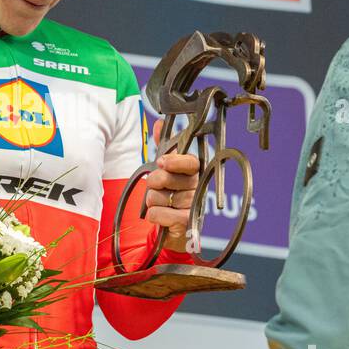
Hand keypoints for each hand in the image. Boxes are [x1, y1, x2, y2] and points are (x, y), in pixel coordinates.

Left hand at [144, 119, 200, 251]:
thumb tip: (159, 123)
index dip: (174, 161)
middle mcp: (196, 186)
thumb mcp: (165, 167)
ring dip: (152, 201)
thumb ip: (163, 145)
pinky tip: (162, 215)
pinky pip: (158, 214)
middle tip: (156, 187)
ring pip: (157, 197)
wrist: (173, 225)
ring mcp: (192, 204)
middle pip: (166, 178)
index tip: (161, 162)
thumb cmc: (170, 193)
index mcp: (193, 170)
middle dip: (153, 182)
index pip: (189, 162)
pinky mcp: (186, 221)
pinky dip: (154, 215)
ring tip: (162, 203)